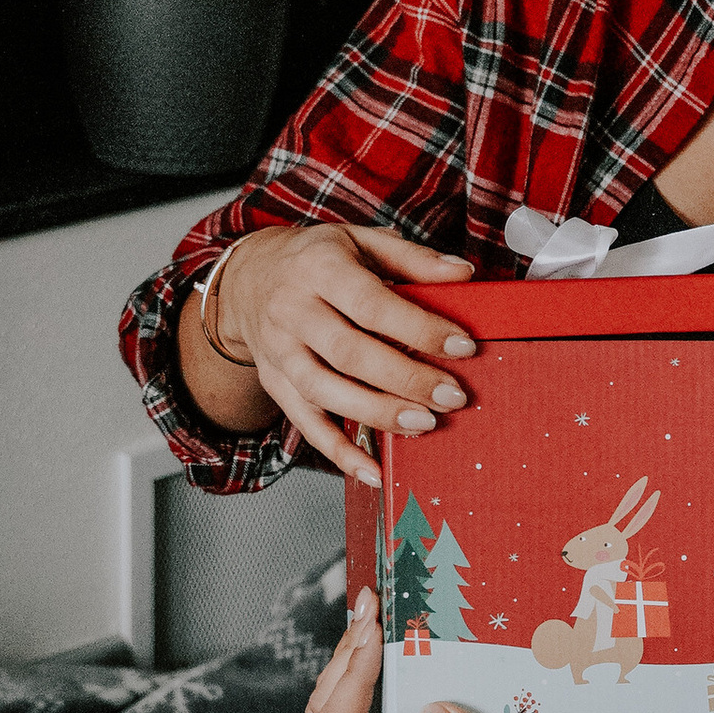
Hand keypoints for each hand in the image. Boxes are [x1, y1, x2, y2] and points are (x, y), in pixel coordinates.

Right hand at [184, 221, 477, 489]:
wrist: (249, 277)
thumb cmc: (317, 260)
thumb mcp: (361, 241)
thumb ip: (413, 258)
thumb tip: (464, 274)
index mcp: (319, 268)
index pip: (372, 304)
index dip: (419, 328)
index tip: (463, 346)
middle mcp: (292, 310)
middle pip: (349, 353)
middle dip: (406, 379)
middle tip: (452, 396)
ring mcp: (279, 351)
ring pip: (325, 391)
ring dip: (377, 414)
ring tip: (424, 425)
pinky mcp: (275, 383)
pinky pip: (305, 424)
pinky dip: (339, 452)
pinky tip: (374, 471)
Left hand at [307, 589, 562, 712]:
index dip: (350, 679)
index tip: (377, 635)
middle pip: (328, 705)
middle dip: (345, 654)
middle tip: (373, 607)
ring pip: (336, 688)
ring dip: (351, 644)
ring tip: (375, 604)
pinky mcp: (393, 711)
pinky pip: (359, 678)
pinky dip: (365, 645)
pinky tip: (383, 617)